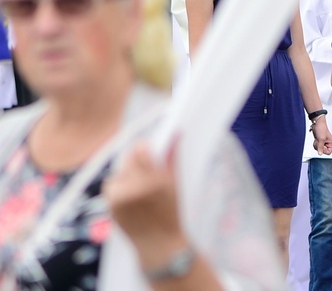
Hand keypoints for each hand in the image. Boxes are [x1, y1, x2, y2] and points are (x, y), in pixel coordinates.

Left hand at [104, 142, 187, 269]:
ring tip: (139, 185)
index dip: (144, 147)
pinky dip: (120, 185)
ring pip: (119, 171)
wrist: (158, 244)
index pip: (140, 149)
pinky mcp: (111, 205)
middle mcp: (136, 188)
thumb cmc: (171, 213)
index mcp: (156, 181)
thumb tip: (176, 132)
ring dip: (127, 173)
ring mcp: (121, 198)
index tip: (150, 150)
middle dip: (137, 160)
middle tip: (146, 168)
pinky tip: (131, 195)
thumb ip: (172, 158)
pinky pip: (112, 184)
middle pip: (128, 158)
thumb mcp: (176, 184)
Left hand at [311, 117, 331, 155]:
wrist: (317, 123)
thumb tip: (320, 154)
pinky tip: (316, 139)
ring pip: (319, 149)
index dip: (324, 150)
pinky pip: (317, 147)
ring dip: (317, 145)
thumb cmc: (321, 129)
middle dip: (319, 147)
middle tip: (319, 141)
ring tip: (318, 139)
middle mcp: (328, 144)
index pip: (328, 152)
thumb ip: (320, 147)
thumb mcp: (321, 139)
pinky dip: (315, 144)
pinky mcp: (320, 142)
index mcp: (331, 144)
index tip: (322, 145)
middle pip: (323, 151)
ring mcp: (324, 143)